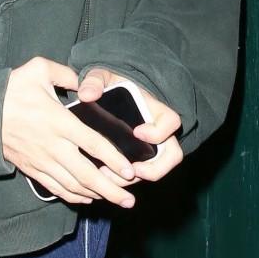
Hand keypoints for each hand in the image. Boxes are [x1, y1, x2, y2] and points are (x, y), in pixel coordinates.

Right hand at [1, 58, 137, 207]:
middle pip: (87, 174)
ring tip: (116, 202)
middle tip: (130, 201)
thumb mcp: (39, 69)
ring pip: (74, 186)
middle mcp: (53, 146)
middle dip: (111, 190)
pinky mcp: (32, 169)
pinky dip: (74, 196)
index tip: (130, 171)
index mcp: (59, 122)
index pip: (93, 145)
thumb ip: (66, 74)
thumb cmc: (10, 89)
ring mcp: (42, 161)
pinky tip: (88, 198)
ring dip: (97, 196)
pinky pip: (57, 188)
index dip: (113, 160)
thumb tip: (83, 82)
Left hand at [77, 68, 183, 184]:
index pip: (171, 121)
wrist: (108, 95)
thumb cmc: (109, 85)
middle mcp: (158, 131)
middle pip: (173, 155)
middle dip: (154, 169)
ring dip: (136, 179)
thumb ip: (94, 81)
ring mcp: (151, 147)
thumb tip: (86, 94)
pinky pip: (140, 174)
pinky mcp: (139, 158)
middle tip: (131, 171)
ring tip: (109, 177)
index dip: (158, 131)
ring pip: (157, 170)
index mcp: (153, 109)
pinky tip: (103, 178)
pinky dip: (125, 180)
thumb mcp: (101, 77)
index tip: (137, 133)